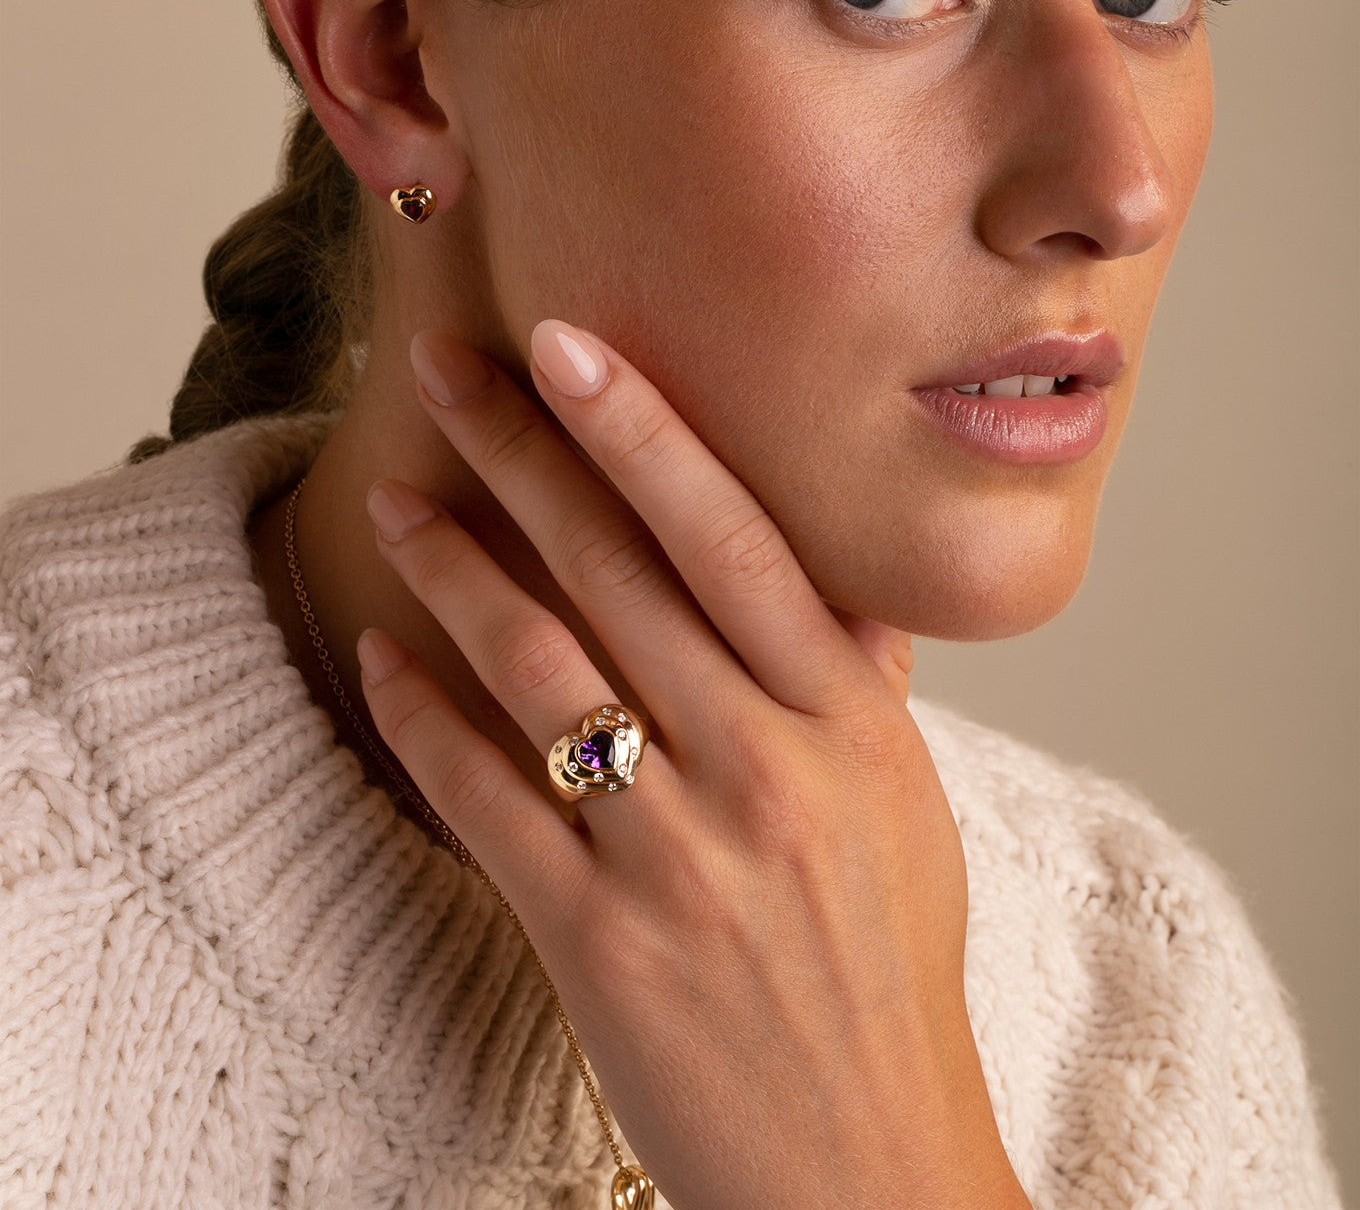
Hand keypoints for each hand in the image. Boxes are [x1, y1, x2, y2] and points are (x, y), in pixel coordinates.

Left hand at [356, 320, 1028, 1209]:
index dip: (645, 432)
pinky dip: (423, 719)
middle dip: (521, 452)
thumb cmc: (888, 970)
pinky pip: (486, 804)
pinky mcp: (601, 942)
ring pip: (538, 670)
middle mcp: (766, 769)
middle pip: (619, 573)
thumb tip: (840, 578)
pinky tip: (379, 657)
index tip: (569, 344)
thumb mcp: (907, 807)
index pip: (735, 538)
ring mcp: (680, 856)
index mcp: (848, 723)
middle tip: (446, 366)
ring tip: (395, 496)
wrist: (869, 1163)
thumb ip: (866, 682)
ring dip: (452, 569)